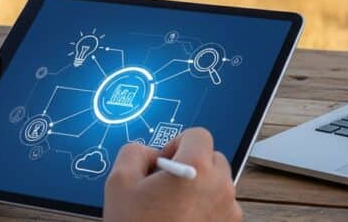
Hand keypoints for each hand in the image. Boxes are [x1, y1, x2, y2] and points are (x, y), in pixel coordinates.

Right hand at [104, 127, 241, 221]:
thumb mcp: (119, 183)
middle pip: (213, 159)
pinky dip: (206, 212)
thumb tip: (147, 152)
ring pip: (218, 186)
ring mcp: (229, 212)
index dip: (176, 144)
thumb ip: (134, 153)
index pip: (197, 135)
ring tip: (172, 210)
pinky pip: (221, 210)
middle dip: (191, 166)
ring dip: (200, 190)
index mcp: (197, 168)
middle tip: (166, 187)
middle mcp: (220, 187)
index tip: (163, 163)